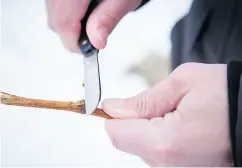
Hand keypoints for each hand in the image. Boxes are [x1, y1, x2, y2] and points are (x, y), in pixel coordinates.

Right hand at [45, 0, 141, 51]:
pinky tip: (83, 11)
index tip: (87, 50)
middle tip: (91, 36)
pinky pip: (55, 5)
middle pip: (55, 20)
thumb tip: (97, 42)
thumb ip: (108, 18)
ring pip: (53, 13)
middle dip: (72, 35)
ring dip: (70, 25)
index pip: (64, 22)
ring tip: (91, 21)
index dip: (74, 42)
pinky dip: (68, 14)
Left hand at [102, 63, 232, 165]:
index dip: (111, 115)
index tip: (114, 104)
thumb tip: (112, 108)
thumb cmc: (228, 95)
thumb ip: (143, 100)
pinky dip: (160, 135)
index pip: (115, 133)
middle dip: (134, 119)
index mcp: (164, 142)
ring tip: (176, 113)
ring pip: (141, 146)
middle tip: (160, 103)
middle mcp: (167, 165)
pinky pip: (157, 151)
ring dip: (148, 127)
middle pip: (126, 141)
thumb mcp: (183, 83)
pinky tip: (181, 124)